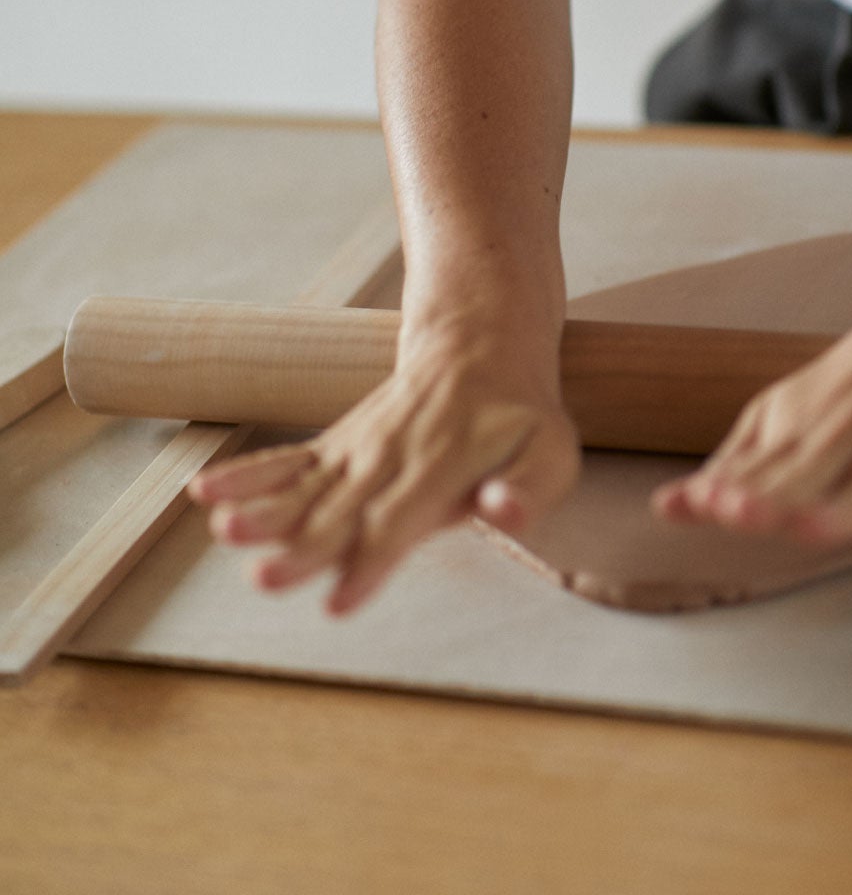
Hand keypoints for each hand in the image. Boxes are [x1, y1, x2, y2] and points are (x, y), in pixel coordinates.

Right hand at [187, 326, 578, 614]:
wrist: (480, 345)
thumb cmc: (521, 417)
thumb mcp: (552, 451)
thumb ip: (529, 488)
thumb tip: (502, 512)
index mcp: (443, 467)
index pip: (400, 521)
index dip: (370, 561)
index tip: (337, 601)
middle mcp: (390, 460)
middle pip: (341, 512)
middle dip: (302, 549)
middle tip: (263, 578)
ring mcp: (358, 451)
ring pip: (305, 486)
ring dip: (263, 511)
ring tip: (223, 530)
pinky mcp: (337, 447)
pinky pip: (287, 463)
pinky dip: (247, 476)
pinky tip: (205, 494)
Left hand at [652, 287, 851, 547]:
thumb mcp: (791, 411)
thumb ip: (738, 464)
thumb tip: (667, 508)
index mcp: (801, 425)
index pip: (757, 469)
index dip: (729, 491)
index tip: (697, 503)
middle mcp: (848, 432)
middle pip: (807, 475)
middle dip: (772, 497)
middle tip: (736, 512)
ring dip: (843, 508)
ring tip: (813, 528)